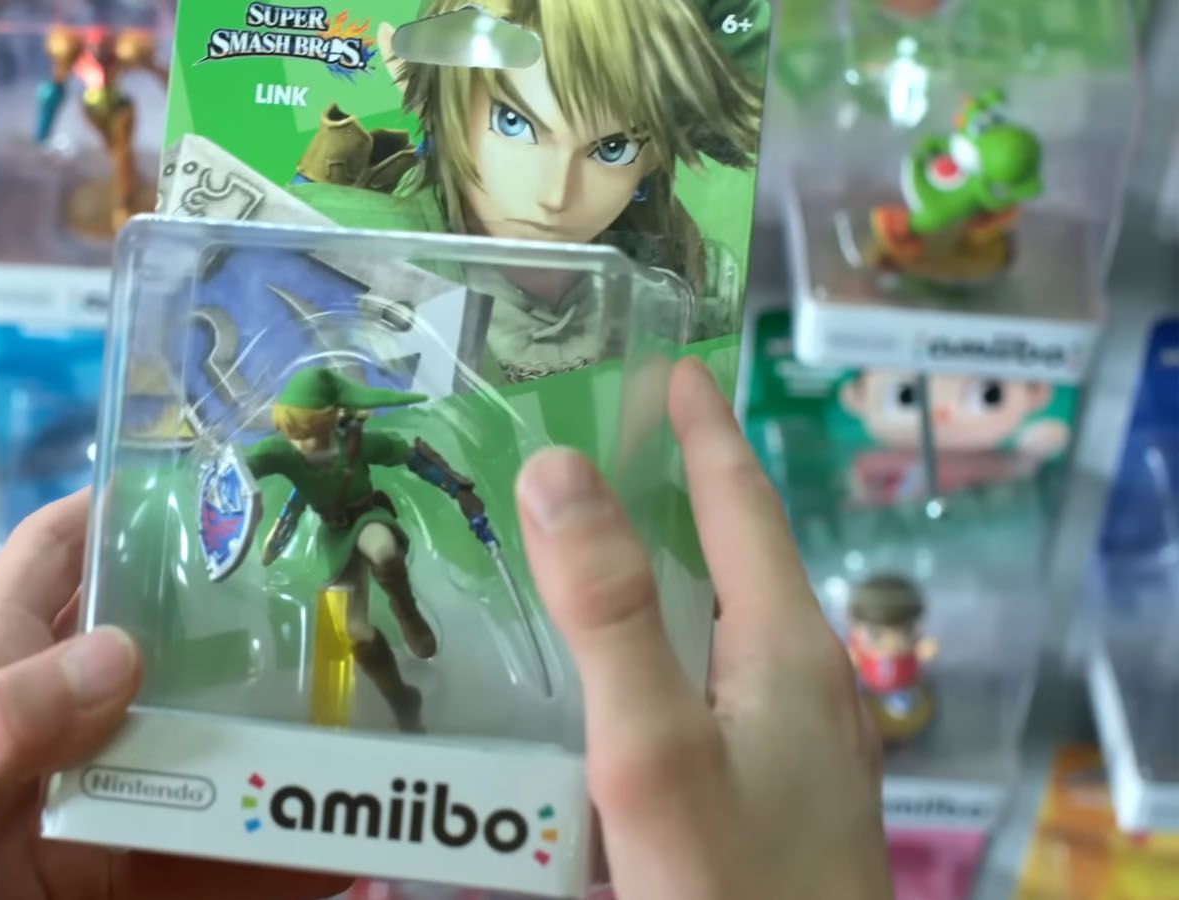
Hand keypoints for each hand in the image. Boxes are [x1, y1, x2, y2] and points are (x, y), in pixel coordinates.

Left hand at [0, 492, 349, 899]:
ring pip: (208, 751)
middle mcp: (62, 719)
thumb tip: (122, 652)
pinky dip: (277, 857)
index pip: (58, 551)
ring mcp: (104, 796)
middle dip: (242, 625)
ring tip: (360, 726)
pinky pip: (218, 858)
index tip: (219, 486)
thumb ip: (5, 725)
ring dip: (279, 745)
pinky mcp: (134, 871)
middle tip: (334, 604)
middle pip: (164, 644)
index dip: (123, 506)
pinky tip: (339, 852)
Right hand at [514, 358, 890, 899]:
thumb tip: (556, 465)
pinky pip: (712, 683)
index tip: (669, 362)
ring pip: (724, 626)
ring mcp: (798, 745)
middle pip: (738, 559)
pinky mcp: (776, 794)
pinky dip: (661, 643)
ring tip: (595, 543)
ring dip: (666, 571)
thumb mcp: (650, 748)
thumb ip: (605, 613)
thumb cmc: (726, 884)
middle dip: (677, 490)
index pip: (741, 505)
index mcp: (787, 650)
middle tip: (603, 440)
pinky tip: (617, 676)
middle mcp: (805, 684)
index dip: (702, 429)